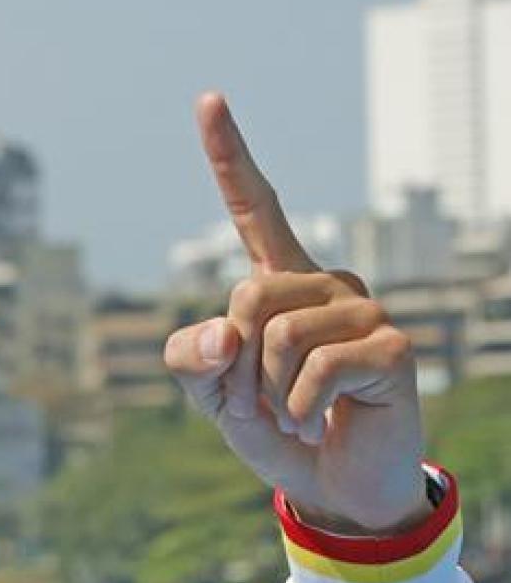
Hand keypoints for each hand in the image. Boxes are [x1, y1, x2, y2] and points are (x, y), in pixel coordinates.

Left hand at [163, 93, 429, 535]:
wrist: (332, 484)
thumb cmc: (275, 428)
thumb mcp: (211, 397)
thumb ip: (191, 360)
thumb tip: (220, 335)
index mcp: (281, 282)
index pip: (254, 207)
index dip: (230, 155)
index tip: (207, 98)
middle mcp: (327, 283)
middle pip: (248, 295)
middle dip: (234, 365)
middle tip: (255, 401)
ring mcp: (364, 310)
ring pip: (276, 334)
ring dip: (266, 392)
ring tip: (291, 412)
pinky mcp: (392, 346)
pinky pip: (315, 368)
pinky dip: (300, 408)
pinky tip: (318, 423)